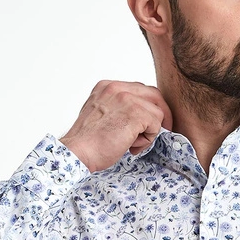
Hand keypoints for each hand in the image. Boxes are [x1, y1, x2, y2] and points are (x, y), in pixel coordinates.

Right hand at [59, 80, 173, 172]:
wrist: (78, 152)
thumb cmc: (87, 142)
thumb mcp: (101, 114)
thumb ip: (118, 109)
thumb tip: (139, 118)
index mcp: (107, 87)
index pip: (139, 90)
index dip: (147, 107)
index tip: (147, 123)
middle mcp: (117, 88)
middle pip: (154, 95)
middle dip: (160, 115)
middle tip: (156, 132)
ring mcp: (127, 99)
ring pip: (157, 111)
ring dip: (149, 131)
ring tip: (132, 144)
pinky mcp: (136, 113)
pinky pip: (156, 124)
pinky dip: (148, 139)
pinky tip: (131, 146)